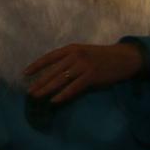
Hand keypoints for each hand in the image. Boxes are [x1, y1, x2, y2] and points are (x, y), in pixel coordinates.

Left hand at [23, 41, 145, 103]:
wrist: (124, 58)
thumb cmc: (101, 56)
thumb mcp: (82, 52)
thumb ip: (68, 59)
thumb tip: (51, 72)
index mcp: (71, 49)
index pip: (48, 57)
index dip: (36, 65)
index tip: (25, 74)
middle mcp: (75, 56)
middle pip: (53, 71)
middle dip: (39, 82)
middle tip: (29, 91)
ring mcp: (83, 66)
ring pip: (60, 79)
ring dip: (47, 89)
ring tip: (37, 96)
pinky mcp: (92, 76)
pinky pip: (74, 88)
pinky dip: (63, 94)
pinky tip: (54, 100)